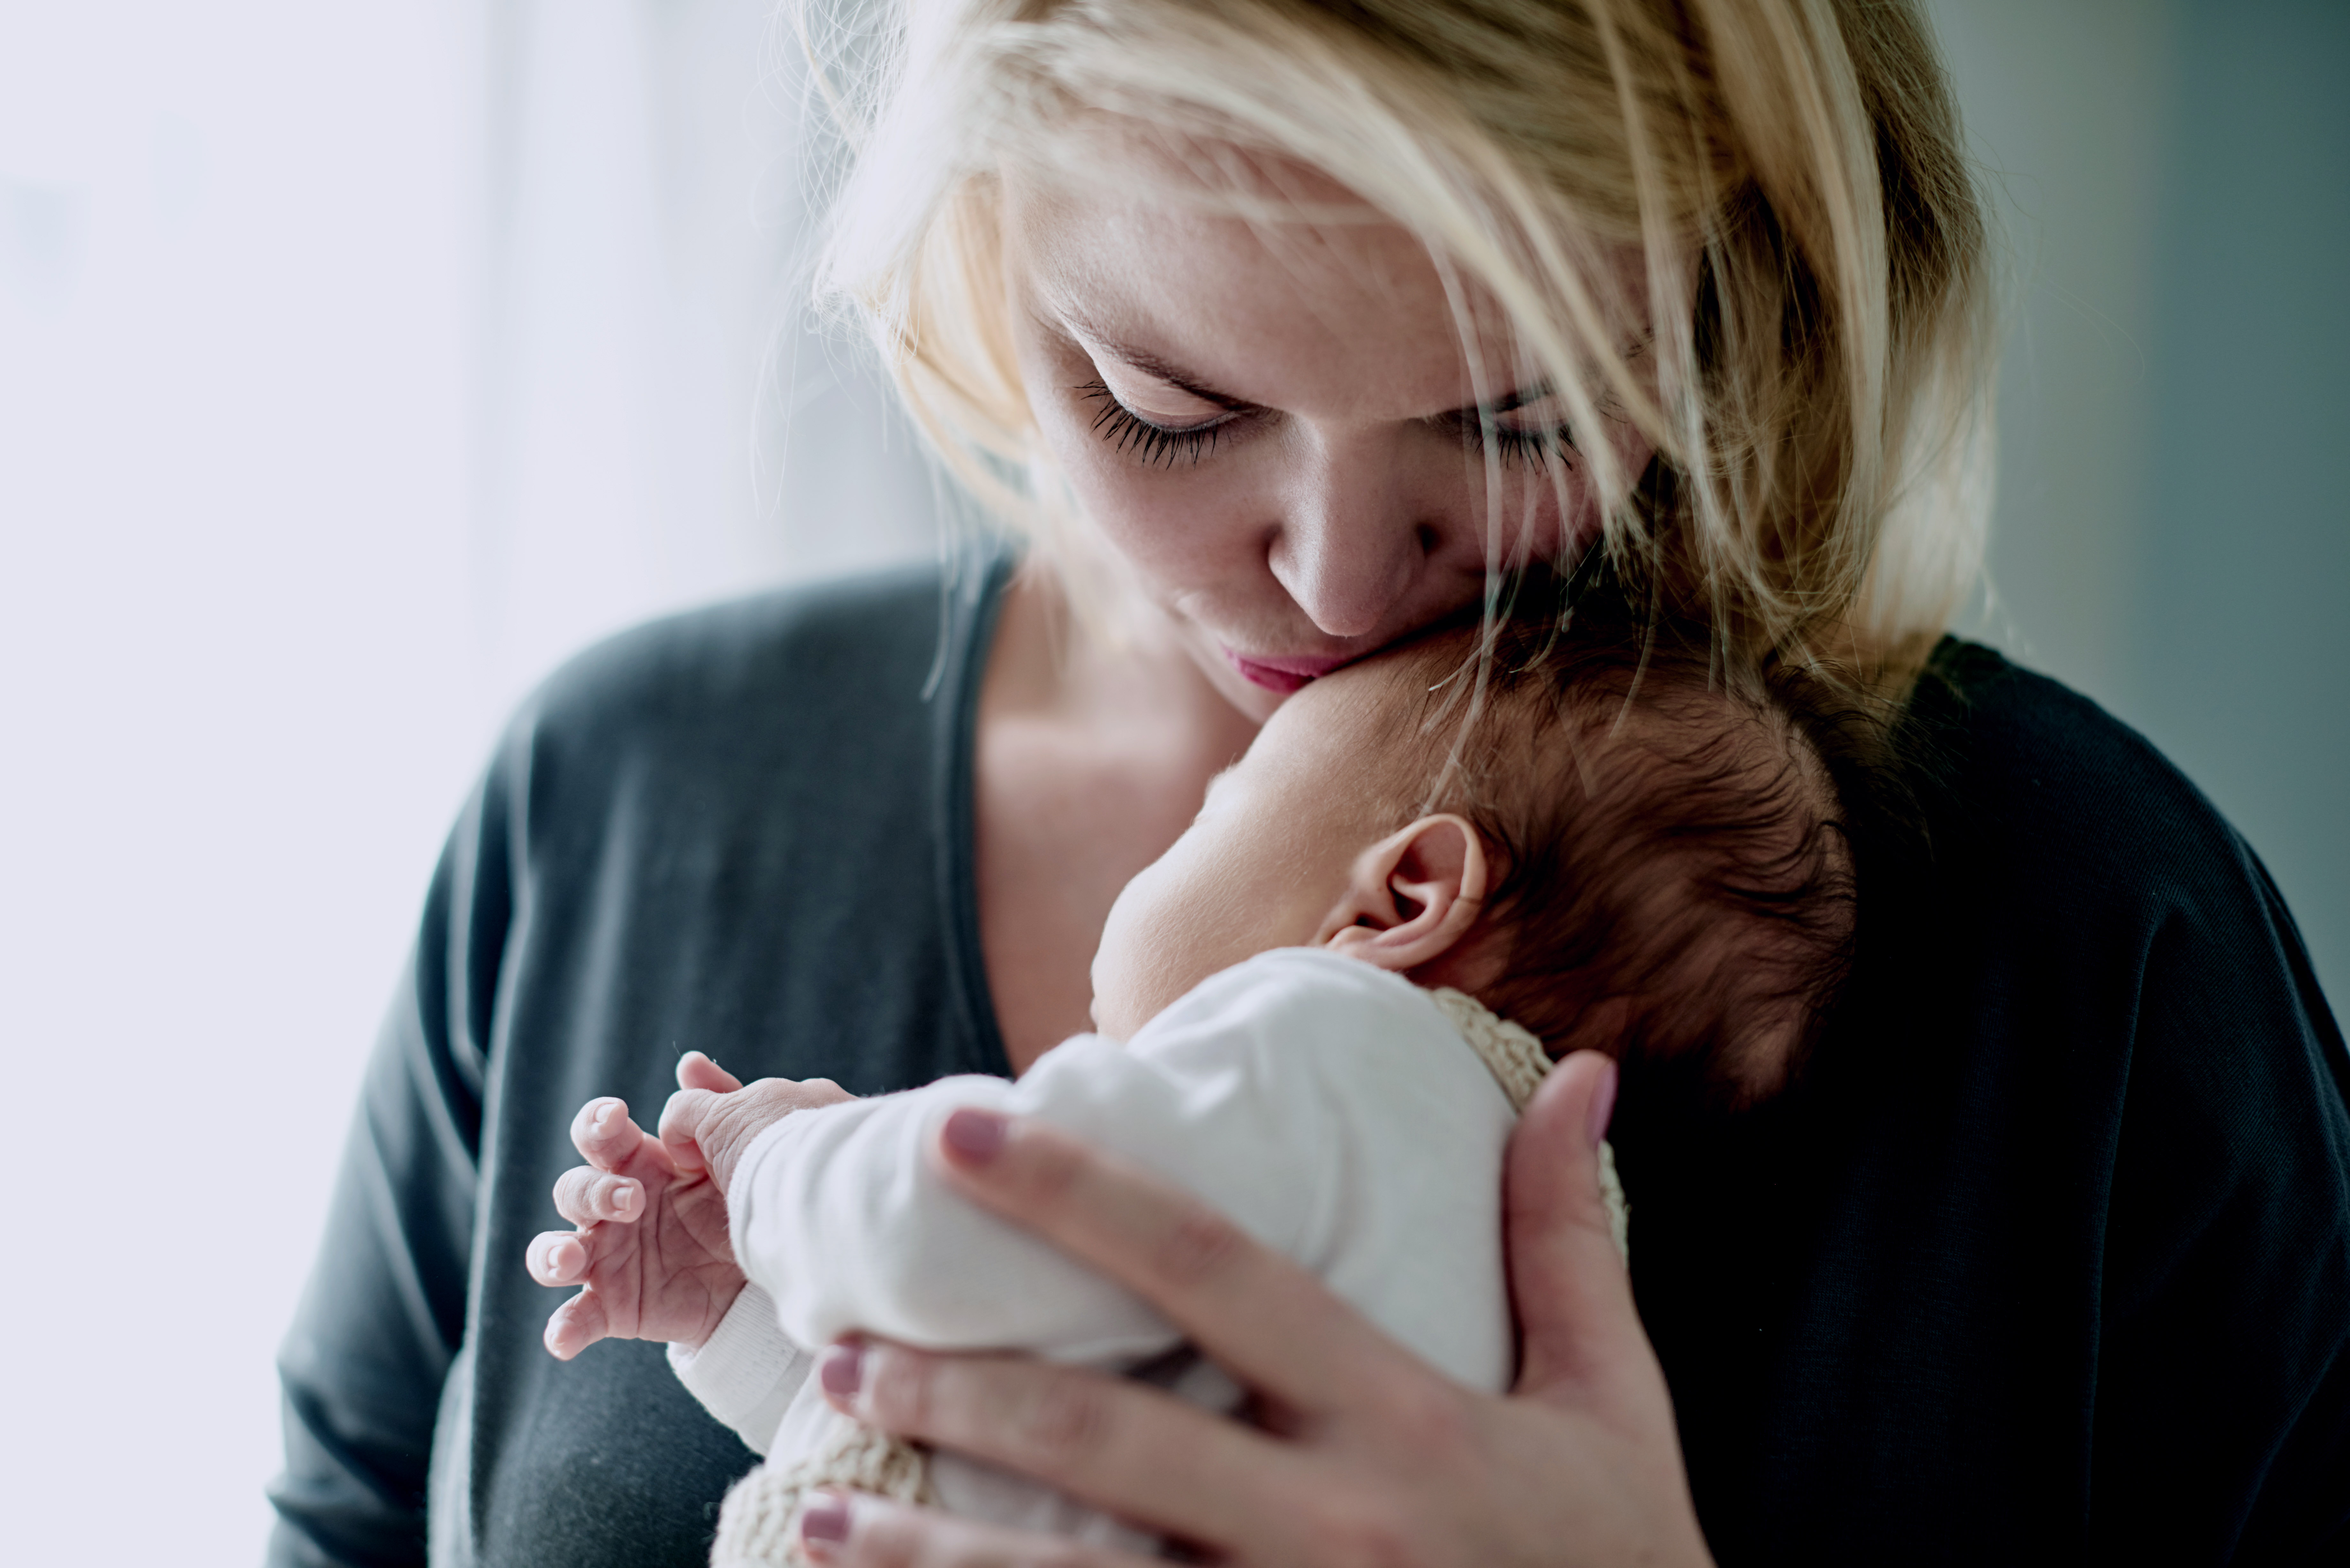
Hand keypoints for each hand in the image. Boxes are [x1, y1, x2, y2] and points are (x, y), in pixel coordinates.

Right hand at [527, 1053, 849, 1357]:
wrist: (780, 1263)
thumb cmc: (752, 1193)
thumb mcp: (741, 1145)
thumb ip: (715, 1106)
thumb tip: (690, 1062)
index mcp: (641, 1162)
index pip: (599, 1135)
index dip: (596, 1124)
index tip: (615, 1122)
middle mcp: (617, 1208)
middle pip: (572, 1189)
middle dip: (592, 1190)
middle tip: (633, 1200)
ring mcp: (611, 1259)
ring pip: (554, 1252)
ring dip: (552, 1254)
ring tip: (571, 1260)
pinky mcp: (617, 1308)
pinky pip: (576, 1319)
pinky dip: (563, 1329)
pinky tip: (562, 1337)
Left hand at [791, 1052, 1713, 1566]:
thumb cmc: (1621, 1561)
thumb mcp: (1615, 1404)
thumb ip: (1565, 1240)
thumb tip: (1577, 1073)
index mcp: (1403, 1418)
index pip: (1212, 1272)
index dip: (1080, 1193)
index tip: (964, 1131)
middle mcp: (1328, 1523)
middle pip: (1104, 1435)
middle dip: (960, 1385)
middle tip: (845, 1348)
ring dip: (930, 1547)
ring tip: (825, 1497)